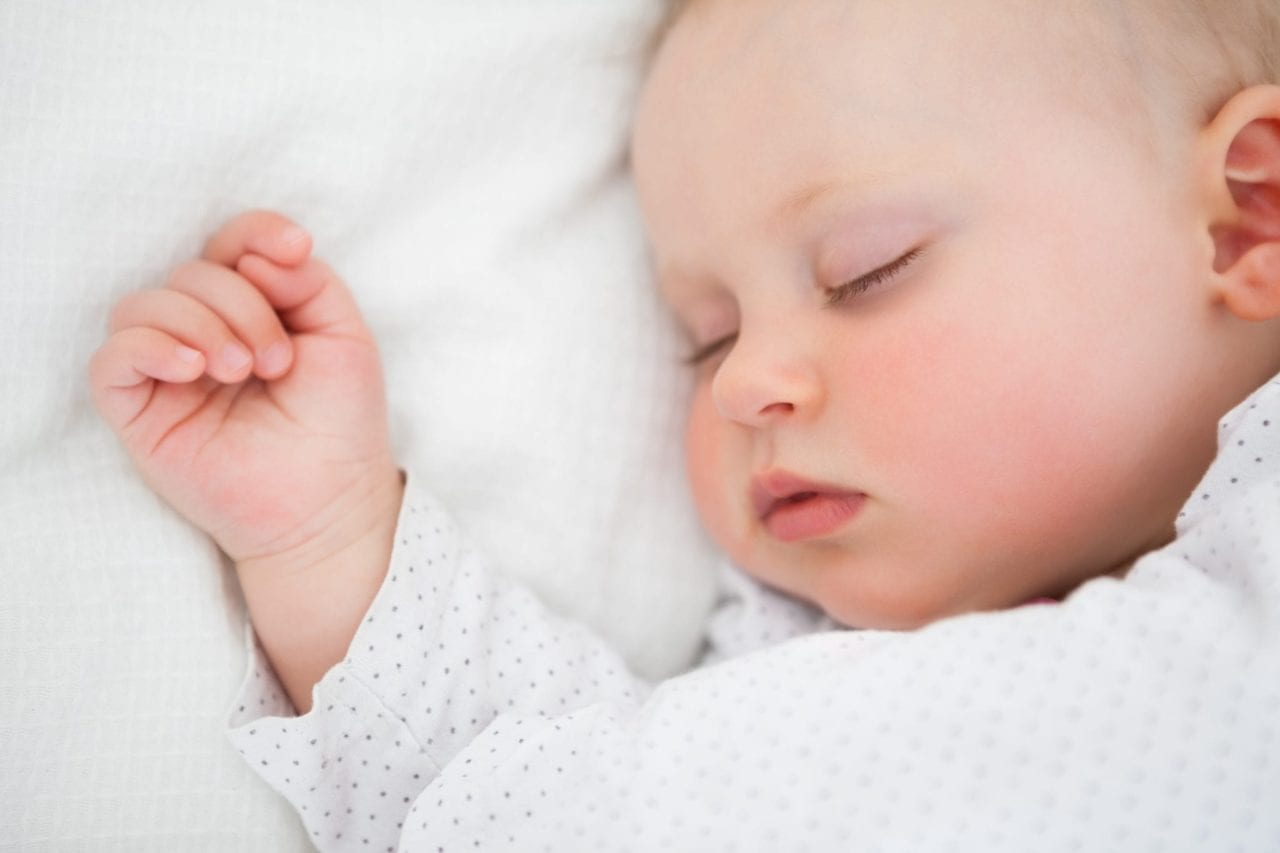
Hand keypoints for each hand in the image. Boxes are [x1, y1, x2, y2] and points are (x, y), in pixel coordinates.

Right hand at [89, 211, 401, 568]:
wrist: (328, 501)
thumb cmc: (340, 424)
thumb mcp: (346, 336)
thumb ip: (310, 281)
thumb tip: (262, 254)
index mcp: (252, 309)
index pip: (231, 245)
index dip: (256, 233)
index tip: (295, 249)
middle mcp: (204, 332)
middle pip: (193, 272)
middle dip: (242, 304)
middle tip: (279, 362)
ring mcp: (168, 371)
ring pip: (145, 304)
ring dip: (201, 324)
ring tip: (243, 371)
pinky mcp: (139, 411)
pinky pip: (112, 358)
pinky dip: (148, 348)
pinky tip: (194, 370)